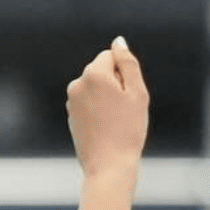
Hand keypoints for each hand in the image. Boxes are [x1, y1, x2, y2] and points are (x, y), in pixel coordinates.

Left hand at [66, 37, 148, 176]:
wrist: (109, 166)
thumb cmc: (127, 131)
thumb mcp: (137, 93)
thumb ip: (128, 63)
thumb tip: (118, 42)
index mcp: (94, 73)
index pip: (112, 57)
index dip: (125, 76)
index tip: (128, 98)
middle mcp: (78, 83)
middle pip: (102, 73)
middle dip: (115, 87)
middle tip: (124, 113)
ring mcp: (72, 101)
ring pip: (96, 90)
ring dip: (107, 101)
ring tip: (115, 124)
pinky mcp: (71, 117)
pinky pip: (90, 106)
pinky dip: (99, 114)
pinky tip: (106, 131)